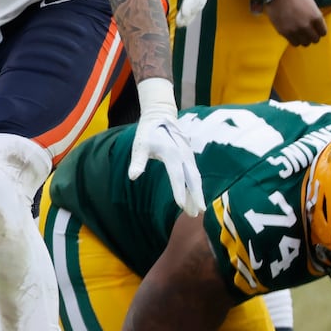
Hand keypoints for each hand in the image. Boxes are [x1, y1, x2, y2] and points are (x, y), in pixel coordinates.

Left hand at [129, 78, 205, 216]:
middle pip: (192, 178)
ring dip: (197, 194)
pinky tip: (195, 198)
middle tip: (196, 213)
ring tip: (197, 211)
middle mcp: (183, 155)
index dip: (179, 190)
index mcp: (171, 152)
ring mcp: (188, 156)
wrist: (160, 116)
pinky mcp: (189, 157)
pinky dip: (196, 186)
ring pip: (195, 177)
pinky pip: (194, 174)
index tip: (180, 205)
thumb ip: (138, 161)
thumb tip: (133, 177)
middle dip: (195, 196)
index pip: (176, 175)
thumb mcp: (140, 145)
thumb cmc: (148, 132)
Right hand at [255, 0, 325, 46]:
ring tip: (300, 35)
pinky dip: (295, 41)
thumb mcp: (310, 2)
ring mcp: (295, 30)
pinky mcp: (284, 33)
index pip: (323, 32)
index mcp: (315, 16)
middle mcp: (307, 25)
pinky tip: (293, 35)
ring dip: (304, 40)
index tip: (317, 30)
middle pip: (315, 39)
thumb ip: (315, 14)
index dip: (320, 31)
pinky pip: (294, 43)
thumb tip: (316, 23)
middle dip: (313, 36)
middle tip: (309, 33)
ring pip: (305, 43)